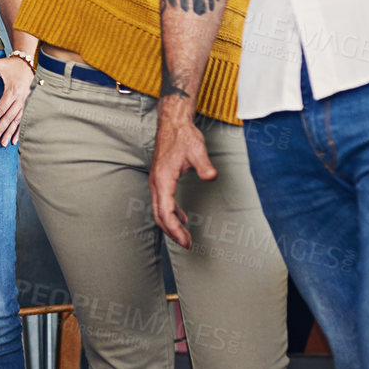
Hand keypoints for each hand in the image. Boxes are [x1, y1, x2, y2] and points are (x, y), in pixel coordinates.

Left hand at [0, 55, 33, 145]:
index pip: (1, 108)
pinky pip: (24, 120)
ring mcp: (26, 102)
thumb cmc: (10, 65)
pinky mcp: (29, 104)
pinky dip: (20, 131)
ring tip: (3, 144)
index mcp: (12, 90)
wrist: (27, 63)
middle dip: (0, 130)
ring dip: (10, 133)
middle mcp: (20, 98)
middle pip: (9, 118)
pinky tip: (15, 141)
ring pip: (17, 121)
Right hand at [150, 115, 215, 247]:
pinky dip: (171, 213)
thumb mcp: (197, 150)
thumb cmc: (184, 136)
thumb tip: (211, 177)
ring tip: (184, 236)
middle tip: (187, 244)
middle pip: (159, 215)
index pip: (166, 211)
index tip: (186, 241)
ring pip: (158, 209)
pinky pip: (162, 201)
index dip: (175, 229)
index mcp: (163, 179)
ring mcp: (156, 181)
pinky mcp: (160, 179)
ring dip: (170, 224)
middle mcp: (156, 182)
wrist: (173, 123)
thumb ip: (204, 166)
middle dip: (172, 232)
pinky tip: (182, 217)